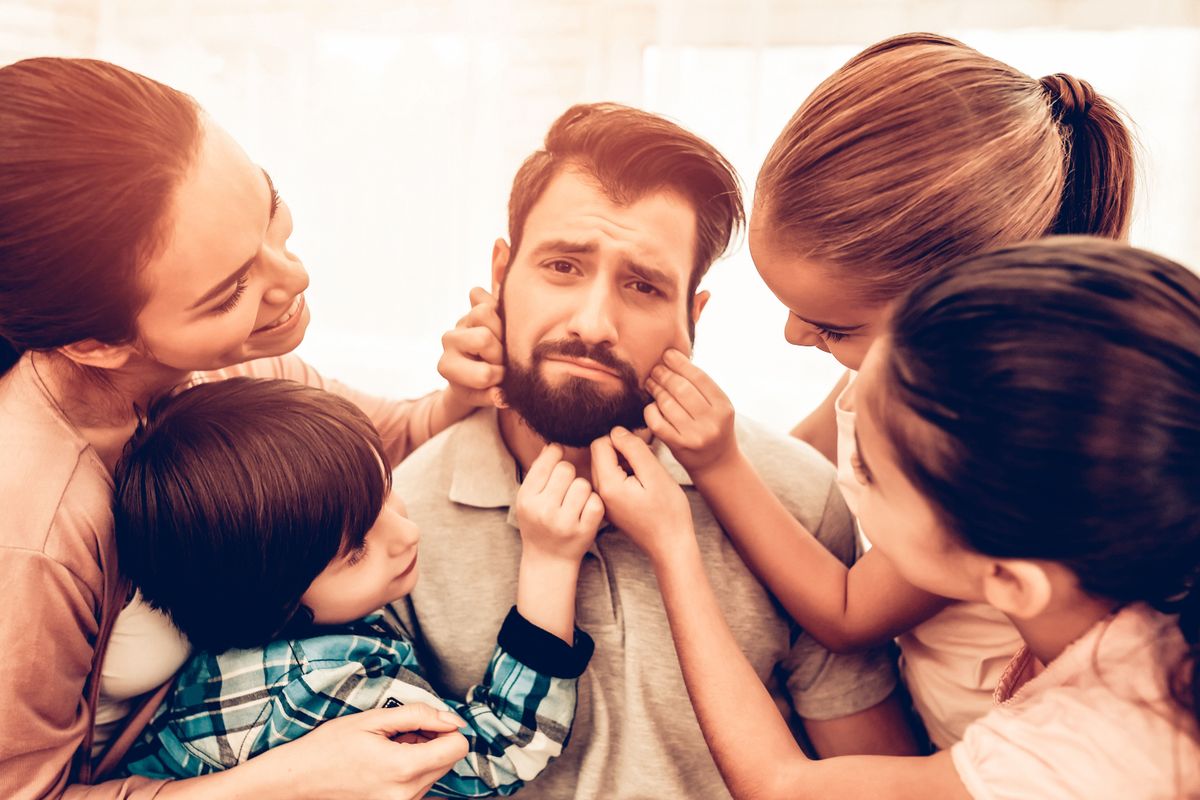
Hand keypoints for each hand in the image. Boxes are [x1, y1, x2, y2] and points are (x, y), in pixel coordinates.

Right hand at [251, 703, 468, 799]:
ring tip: (390, 747)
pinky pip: (420, 787)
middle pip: (449, 761)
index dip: (448, 729)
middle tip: (403, 732)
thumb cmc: (330, 746)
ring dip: (422, 756)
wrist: (298, 780)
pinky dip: (411, 771)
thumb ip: (419, 715)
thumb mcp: (374, 719)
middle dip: (434, 741)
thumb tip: (452, 719)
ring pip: (435, 774)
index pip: (458, 748)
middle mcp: (406, 794)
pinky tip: (388, 762)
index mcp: (403, 768)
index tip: (428, 722)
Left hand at [438, 287, 504, 412]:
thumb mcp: (484, 398)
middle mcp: (449, 340)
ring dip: (500, 329)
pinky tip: (500, 323)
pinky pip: (481, 294)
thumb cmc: (480, 387)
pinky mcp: (471, 304)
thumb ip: (491, 398)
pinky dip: (495, 304)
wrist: (474, 371)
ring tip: (501, 343)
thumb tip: (501, 396)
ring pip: (484, 311)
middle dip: (500, 353)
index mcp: (447, 366)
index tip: (498, 380)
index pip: (483, 373)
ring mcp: (460, 321)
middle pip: (484, 338)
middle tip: (500, 360)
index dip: (498, 377)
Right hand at [515, 444, 604, 563]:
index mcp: (527, 498)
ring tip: (574, 500)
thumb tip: (553, 445)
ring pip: (583, 484)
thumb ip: (538, 472)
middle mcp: (544, 510)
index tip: (559, 456)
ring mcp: (565, 522)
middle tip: (565, 486)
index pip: (548, 461)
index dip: (556, 454)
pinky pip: (595, 501)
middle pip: (567, 469)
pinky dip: (592, 503)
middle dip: (568, 474)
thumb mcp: (527, 499)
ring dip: (582, 489)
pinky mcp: (584, 531)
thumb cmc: (537, 523)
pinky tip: (584, 511)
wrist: (548, 560)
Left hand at [590, 427, 694, 561]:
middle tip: (646, 463)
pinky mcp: (610, 506)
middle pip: (600, 454)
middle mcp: (598, 493)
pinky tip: (642, 486)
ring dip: (624, 463)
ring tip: (646, 476)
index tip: (641, 452)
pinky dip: (625, 476)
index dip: (621, 440)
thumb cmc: (668, 511)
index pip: (600, 444)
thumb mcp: (655, 474)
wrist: (671, 545)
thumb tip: (617, 431)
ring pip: (606, 466)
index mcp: (607, 484)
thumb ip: (633, 448)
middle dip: (622, 451)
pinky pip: (611, 479)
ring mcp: (603, 501)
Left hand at [644, 349, 738, 476]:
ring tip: (650, 383)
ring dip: (656, 389)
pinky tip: (650, 405)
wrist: (717, 464)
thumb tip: (674, 358)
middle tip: (655, 369)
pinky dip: (650, 410)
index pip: (699, 377)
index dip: (680, 363)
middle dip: (665, 375)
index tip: (668, 354)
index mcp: (724, 407)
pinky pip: (657, 422)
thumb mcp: (717, 407)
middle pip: (681, 389)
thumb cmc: (713, 428)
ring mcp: (695, 435)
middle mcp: (712, 421)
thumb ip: (701, 387)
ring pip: (667, 404)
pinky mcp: (679, 446)